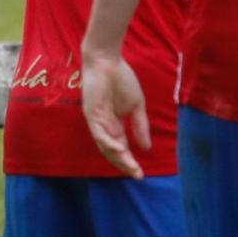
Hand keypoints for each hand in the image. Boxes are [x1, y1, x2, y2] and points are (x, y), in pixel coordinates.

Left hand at [80, 47, 149, 178]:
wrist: (108, 61)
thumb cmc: (121, 80)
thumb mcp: (136, 106)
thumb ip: (140, 126)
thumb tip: (146, 148)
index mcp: (114, 125)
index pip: (121, 148)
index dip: (130, 161)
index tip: (141, 173)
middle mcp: (104, 127)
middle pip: (113, 152)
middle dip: (125, 164)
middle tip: (137, 175)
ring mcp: (96, 122)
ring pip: (105, 146)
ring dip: (118, 158)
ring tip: (131, 167)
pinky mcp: (91, 114)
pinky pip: (99, 133)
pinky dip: (109, 142)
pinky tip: (120, 150)